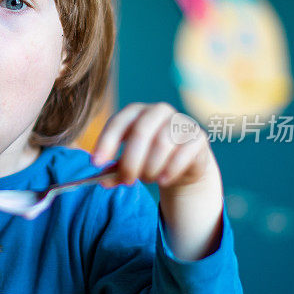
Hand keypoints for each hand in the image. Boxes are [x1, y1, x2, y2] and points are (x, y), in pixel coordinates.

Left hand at [92, 102, 213, 188]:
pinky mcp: (198, 137)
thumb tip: (101, 181)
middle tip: (126, 180)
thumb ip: (114, 171)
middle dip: (131, 160)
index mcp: (136, 112)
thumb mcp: (129, 163)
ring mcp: (180, 122)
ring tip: (147, 179)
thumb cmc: (149, 158)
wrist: (184, 163)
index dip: (106, 142)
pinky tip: (163, 180)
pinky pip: (183, 153)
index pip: (118, 121)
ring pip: (162, 142)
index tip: (95, 163)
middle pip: (141, 131)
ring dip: (151, 167)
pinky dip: (170, 170)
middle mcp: (158, 111)